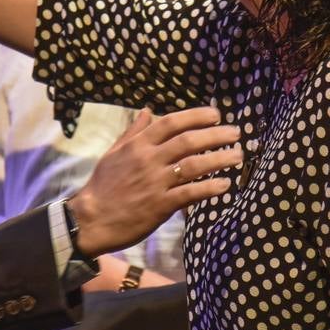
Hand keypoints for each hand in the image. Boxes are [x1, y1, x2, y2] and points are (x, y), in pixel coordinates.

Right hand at [69, 106, 240, 257]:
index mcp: (138, 145)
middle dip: (216, 135)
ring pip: (194, 165)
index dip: (196, 116)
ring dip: (220, 158)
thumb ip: (134, 131)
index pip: (171, 122)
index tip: (216, 114)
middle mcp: (148, 160)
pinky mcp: (160, 205)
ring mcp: (155, 183)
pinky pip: (190, 193)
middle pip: (188, 141)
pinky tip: (225, 184)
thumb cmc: (103, 186)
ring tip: (237, 156)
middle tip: (236, 133)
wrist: (91, 219)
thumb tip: (147, 109)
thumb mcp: (114, 153)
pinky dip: (210, 187)